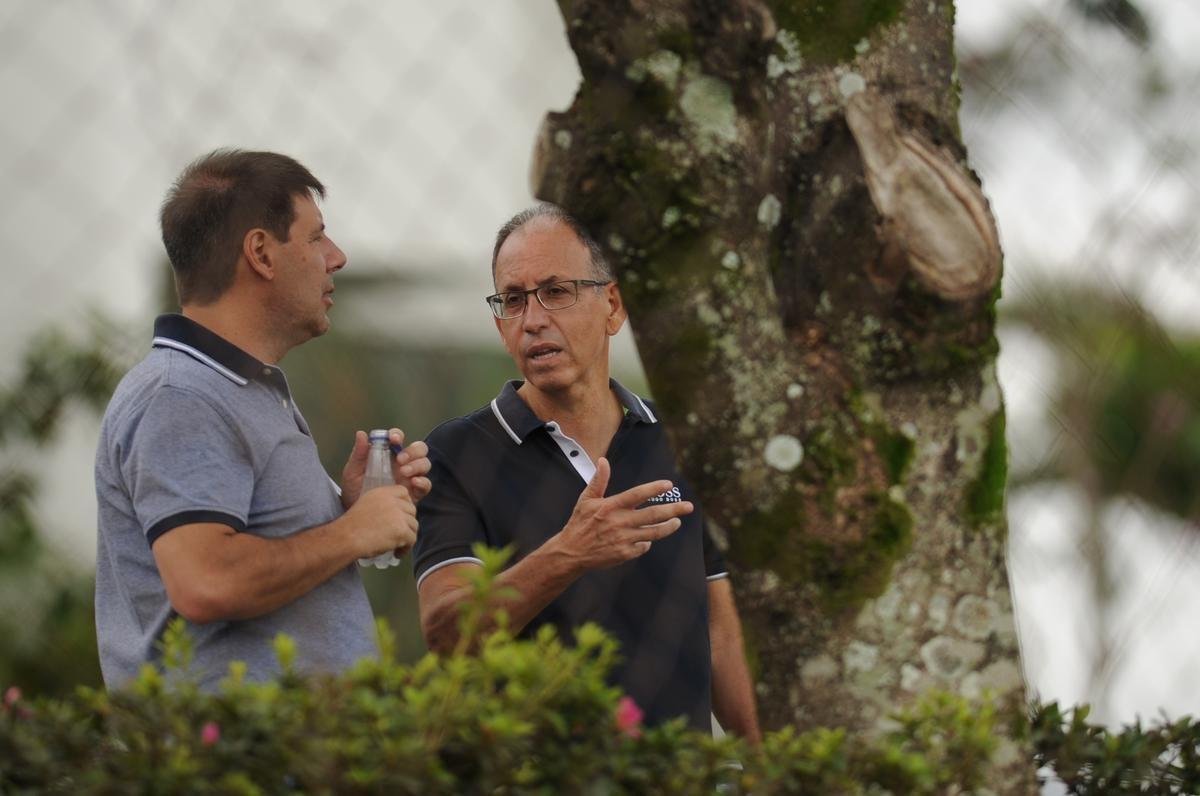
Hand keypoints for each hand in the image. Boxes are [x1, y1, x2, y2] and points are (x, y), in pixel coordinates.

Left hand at [339, 428, 431, 507]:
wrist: (358, 517)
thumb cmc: (354, 491)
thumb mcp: (352, 472)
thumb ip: (358, 454)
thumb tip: (361, 434)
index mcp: (388, 454)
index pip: (398, 439)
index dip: (398, 435)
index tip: (393, 439)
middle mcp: (402, 464)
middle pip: (419, 449)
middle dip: (412, 451)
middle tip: (400, 460)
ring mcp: (410, 478)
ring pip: (424, 464)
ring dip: (417, 465)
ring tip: (403, 472)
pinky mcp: (414, 494)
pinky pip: (426, 485)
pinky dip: (423, 482)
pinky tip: (413, 483)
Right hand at [340, 483, 417, 558]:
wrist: (346, 538)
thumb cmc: (352, 526)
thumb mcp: (366, 503)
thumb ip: (382, 503)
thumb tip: (396, 512)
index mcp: (383, 493)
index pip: (404, 492)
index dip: (404, 504)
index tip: (399, 515)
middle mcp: (393, 501)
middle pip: (412, 510)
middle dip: (407, 522)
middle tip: (399, 532)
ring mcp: (399, 515)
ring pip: (414, 525)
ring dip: (407, 536)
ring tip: (397, 545)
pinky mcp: (401, 530)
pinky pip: (412, 539)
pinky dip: (405, 549)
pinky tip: (396, 553)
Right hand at [549, 457, 692, 572]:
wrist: (571, 552)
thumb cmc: (580, 523)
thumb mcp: (586, 499)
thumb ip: (598, 480)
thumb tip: (603, 461)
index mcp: (611, 506)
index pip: (637, 494)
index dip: (654, 489)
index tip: (669, 484)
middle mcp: (619, 522)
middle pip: (653, 515)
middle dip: (674, 510)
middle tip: (689, 506)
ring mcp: (623, 539)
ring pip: (654, 533)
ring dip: (668, 527)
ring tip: (677, 522)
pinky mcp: (625, 554)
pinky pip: (643, 547)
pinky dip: (647, 542)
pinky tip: (649, 538)